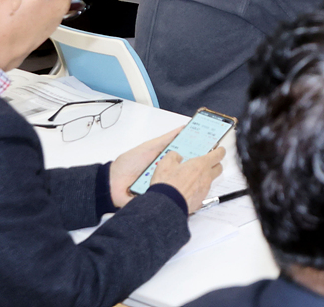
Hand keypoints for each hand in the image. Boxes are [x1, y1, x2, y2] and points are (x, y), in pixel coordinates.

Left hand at [110, 129, 225, 212]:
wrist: (110, 185)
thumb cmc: (128, 164)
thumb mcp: (149, 147)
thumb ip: (166, 139)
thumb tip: (184, 127)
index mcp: (167, 159)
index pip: (187, 154)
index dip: (199, 150)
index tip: (212, 146)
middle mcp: (167, 172)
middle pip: (187, 169)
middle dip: (197, 167)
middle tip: (210, 162)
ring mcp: (163, 185)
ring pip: (181, 183)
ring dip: (188, 182)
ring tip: (199, 178)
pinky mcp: (158, 196)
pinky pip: (170, 195)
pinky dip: (176, 194)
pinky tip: (184, 191)